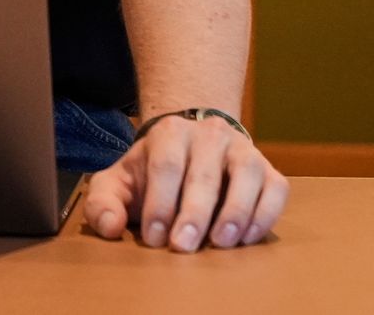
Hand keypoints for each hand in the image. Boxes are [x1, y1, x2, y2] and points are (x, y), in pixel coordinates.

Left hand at [83, 113, 288, 250]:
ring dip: (235, 213)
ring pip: (246, 177)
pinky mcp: (269, 170)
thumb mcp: (119, 183)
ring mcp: (243, 149)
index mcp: (169, 133)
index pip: (165, 167)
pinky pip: (276, 189)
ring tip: (221, 243)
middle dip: (194, 214)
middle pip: (204, 175)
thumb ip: (102, 203)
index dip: (160, 204)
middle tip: (184, 246)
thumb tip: (109, 226)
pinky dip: (266, 213)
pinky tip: (247, 237)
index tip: (155, 238)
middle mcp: (209, 134)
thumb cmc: (151, 173)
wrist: (189, 148)